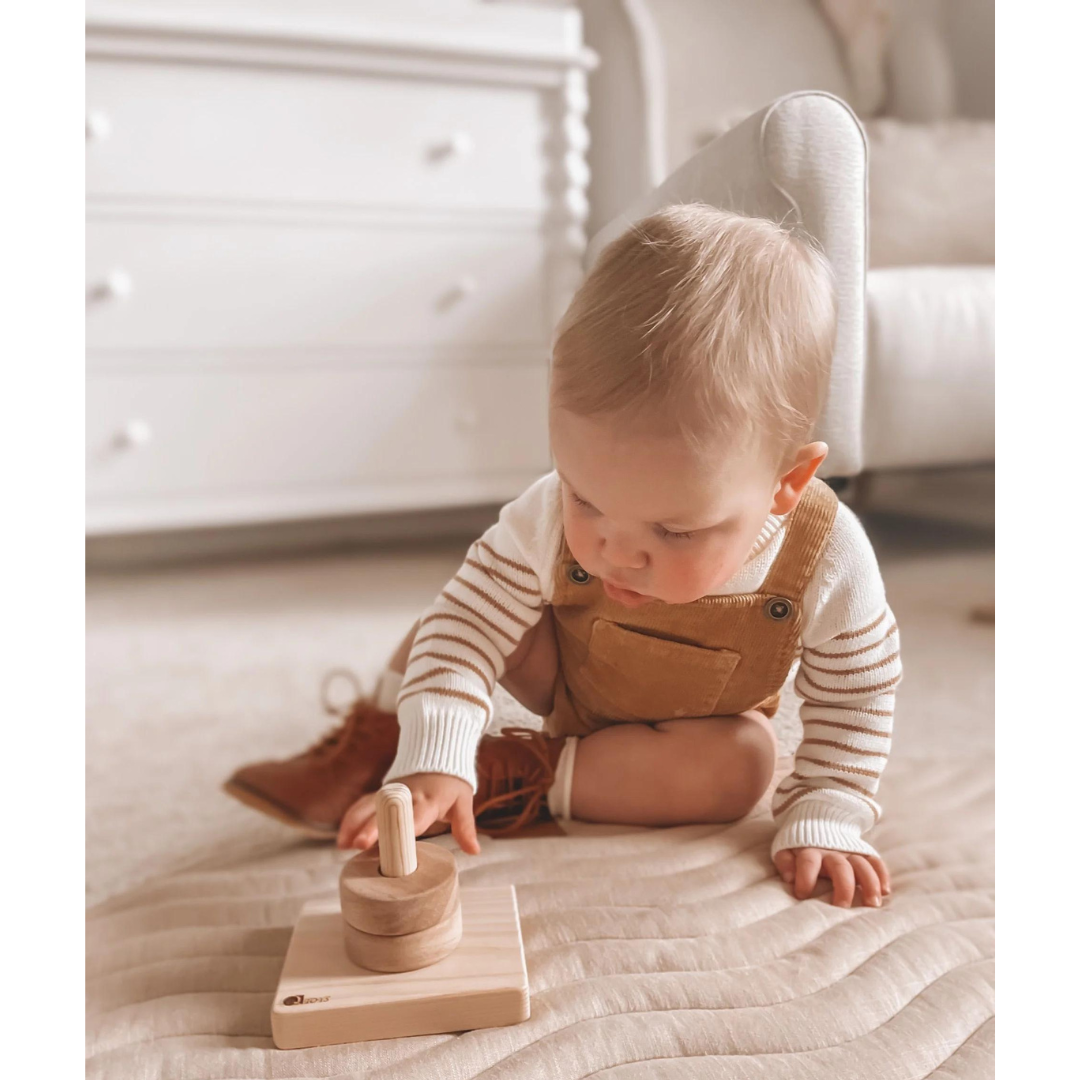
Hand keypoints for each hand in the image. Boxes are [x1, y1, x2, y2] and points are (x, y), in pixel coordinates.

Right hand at [337, 773, 479, 854]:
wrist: (438, 753)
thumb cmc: (451, 782)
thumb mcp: (462, 801)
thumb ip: (465, 826)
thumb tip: (474, 850)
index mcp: (427, 800)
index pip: (414, 816)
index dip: (401, 828)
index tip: (393, 839)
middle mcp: (405, 795)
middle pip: (385, 811)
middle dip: (370, 827)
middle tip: (357, 844)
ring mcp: (390, 793)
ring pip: (368, 806)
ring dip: (354, 824)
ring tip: (343, 845)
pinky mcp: (381, 793)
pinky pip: (363, 804)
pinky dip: (351, 819)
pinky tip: (343, 838)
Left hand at [773, 847, 890, 906]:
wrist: (817, 820)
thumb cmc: (799, 845)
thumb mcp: (786, 849)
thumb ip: (785, 862)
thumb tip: (789, 878)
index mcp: (810, 851)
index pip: (808, 862)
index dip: (805, 878)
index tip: (802, 894)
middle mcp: (832, 852)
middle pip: (840, 867)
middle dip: (842, 887)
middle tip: (841, 907)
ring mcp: (849, 852)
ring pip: (862, 865)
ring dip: (869, 883)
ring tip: (872, 904)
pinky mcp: (863, 853)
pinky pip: (876, 861)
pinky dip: (882, 874)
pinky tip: (886, 891)